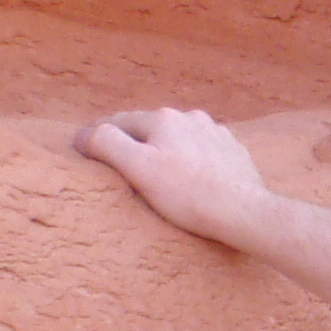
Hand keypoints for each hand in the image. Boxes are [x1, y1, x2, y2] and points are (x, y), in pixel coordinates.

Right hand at [75, 107, 271, 245]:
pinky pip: (204, 151)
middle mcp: (190, 117)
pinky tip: (193, 176)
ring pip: (179, 138)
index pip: (118, 123)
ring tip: (159, 171)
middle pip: (150, 129)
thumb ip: (107, 145)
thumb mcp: (138, 169)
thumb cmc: (189, 195)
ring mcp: (216, 133)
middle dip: (134, 142)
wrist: (246, 213)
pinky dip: (192, 159)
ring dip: (166, 149)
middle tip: (122, 163)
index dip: (99, 137)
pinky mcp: (234, 152)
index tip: (86, 150)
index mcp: (162, 118)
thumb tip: (85, 135)